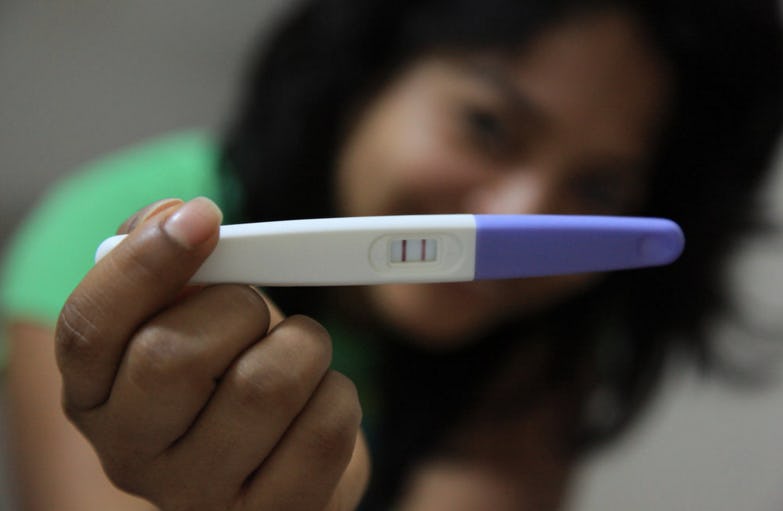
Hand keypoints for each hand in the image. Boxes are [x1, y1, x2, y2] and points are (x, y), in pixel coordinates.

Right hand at [55, 198, 368, 509]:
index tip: (204, 214)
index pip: (89, 328)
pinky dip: (338, 395)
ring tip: (295, 355)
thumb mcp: (189, 315)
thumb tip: (175, 215)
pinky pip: (324, 429)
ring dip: (302, 346)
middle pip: (173, 357)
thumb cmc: (229, 372)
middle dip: (238, 308)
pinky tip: (317, 401)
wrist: (275, 457)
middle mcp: (131, 456)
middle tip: (255, 309)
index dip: (145, 262)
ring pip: (266, 387)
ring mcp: (200, 497)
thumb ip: (172, 264)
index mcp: (95, 395)